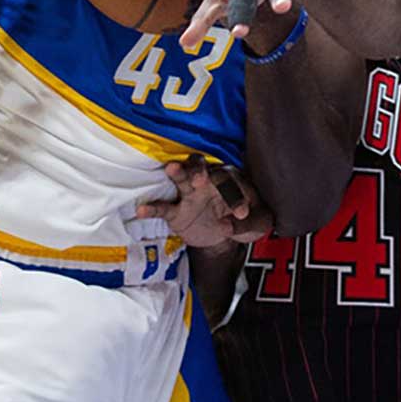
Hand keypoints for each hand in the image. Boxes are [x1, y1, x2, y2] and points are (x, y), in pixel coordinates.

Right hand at [136, 155, 272, 246]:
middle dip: (201, 172)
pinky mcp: (176, 212)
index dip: (236, 196)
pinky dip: (152, 208)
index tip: (242, 214)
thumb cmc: (247, 219)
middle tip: (200, 180)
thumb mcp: (258, 224)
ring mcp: (190, 195)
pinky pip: (163, 208)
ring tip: (171, 169)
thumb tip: (230, 226)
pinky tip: (141, 210)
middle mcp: (209, 181)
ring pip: (182, 178)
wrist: (229, 232)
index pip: (232, 181)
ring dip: (178, 173)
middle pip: (204, 169)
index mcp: (232, 180)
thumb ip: (250, 223)